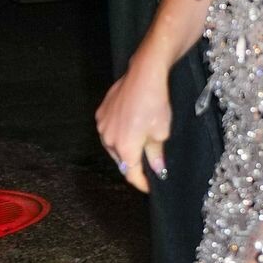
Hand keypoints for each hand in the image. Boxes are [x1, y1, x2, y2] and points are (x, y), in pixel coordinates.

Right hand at [95, 56, 171, 193]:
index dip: (142, 183)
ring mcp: (102, 125)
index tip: (150, 186)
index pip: (132, 174)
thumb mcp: (161, 132)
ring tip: (139, 140)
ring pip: (113, 145)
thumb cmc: (155, 103)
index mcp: (125, 149)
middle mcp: (109, 140)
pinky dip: (118, 132)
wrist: (144, 75)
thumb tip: (157, 169)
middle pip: (122, 160)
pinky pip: (109, 130)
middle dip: (134, 163)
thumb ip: (156, 154)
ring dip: (125, 147)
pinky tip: (130, 125)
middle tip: (149, 162)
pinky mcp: (101, 112)